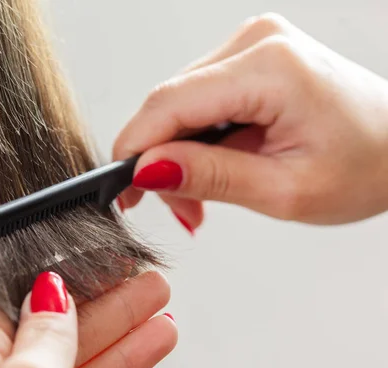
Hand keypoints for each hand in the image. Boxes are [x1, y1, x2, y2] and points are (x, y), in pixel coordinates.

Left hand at [0, 271, 176, 367]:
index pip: (19, 301)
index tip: (103, 261)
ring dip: (125, 331)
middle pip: (58, 327)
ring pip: (82, 360)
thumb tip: (51, 292)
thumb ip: (43, 335)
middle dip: (107, 300)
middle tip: (145, 278)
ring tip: (160, 306)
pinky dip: (124, 365)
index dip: (66, 278)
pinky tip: (150, 344)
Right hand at [114, 13, 387, 227]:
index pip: (170, 102)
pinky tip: (211, 164)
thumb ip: (211, 176)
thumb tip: (149, 169)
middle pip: (170, 102)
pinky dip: (196, 137)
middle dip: (160, 158)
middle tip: (177, 209)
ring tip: (200, 196)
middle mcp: (257, 42)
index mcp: (270, 67)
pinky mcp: (251, 58)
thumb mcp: (285, 189)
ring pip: (180, 102)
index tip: (121, 189)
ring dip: (178, 151)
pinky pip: (200, 97)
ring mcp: (253, 45)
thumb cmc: (368, 166)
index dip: (135, 147)